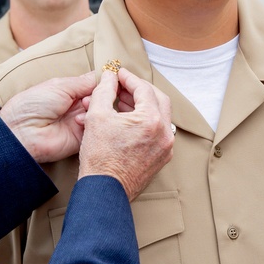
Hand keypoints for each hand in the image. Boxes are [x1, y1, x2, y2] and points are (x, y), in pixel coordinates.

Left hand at [0, 73, 97, 163]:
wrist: (22, 132)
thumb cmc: (33, 104)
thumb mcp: (60, 85)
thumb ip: (85, 81)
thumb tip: (106, 74)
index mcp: (70, 90)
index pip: (95, 83)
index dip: (106, 80)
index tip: (115, 76)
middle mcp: (77, 105)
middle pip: (101, 97)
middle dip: (102, 92)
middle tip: (97, 92)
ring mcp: (81, 121)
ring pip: (101, 110)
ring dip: (95, 106)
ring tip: (83, 106)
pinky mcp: (83, 137)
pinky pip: (96, 127)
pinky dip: (91, 121)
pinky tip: (79, 120)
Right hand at [78, 68, 173, 198]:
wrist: (104, 190)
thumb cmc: (100, 157)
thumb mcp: (97, 116)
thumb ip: (104, 90)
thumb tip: (109, 76)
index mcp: (151, 120)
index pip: (143, 89)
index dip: (128, 78)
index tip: (118, 74)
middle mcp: (164, 132)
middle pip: (157, 99)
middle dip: (139, 89)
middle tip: (122, 86)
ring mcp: (166, 146)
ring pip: (159, 115)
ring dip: (142, 105)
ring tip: (121, 102)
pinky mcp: (162, 157)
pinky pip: (157, 131)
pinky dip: (145, 122)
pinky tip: (128, 121)